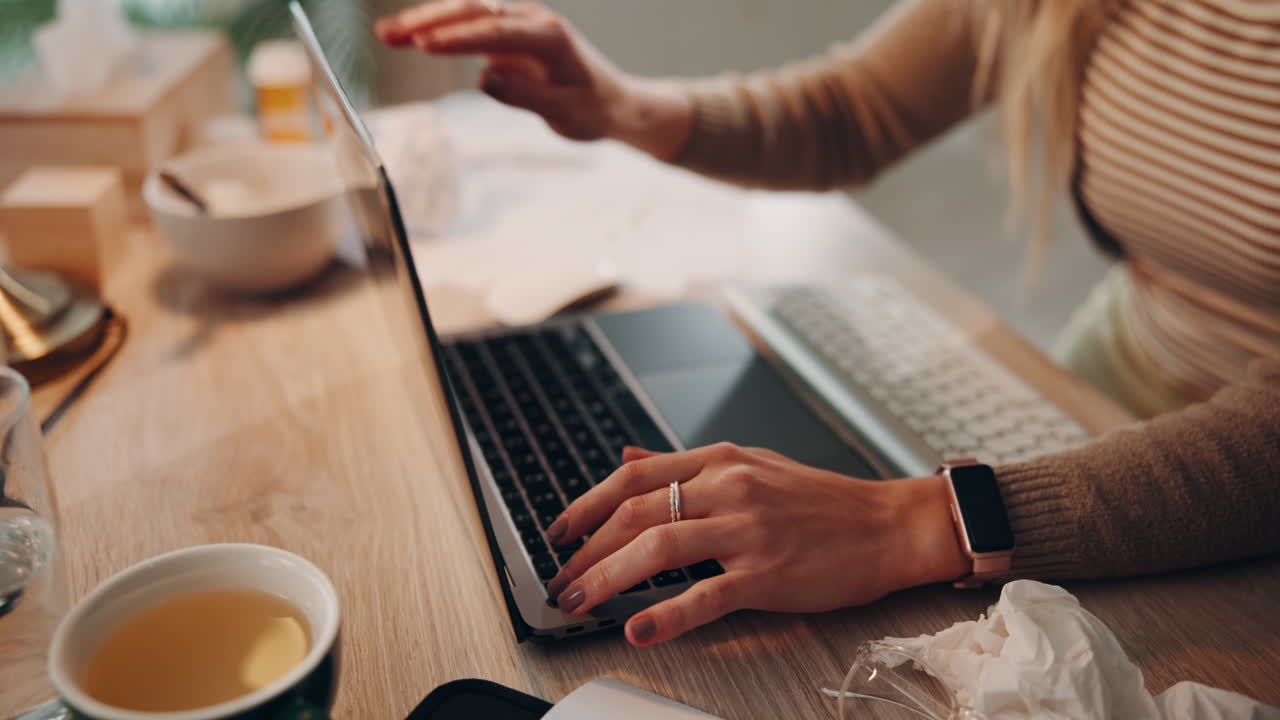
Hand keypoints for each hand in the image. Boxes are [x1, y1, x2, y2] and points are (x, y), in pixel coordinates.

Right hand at [374, 0, 692, 158]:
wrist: (613, 102)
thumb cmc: (592, 110)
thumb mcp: (565, 113)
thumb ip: (526, 96)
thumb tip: (482, 79)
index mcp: (550, 37)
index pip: (496, 30)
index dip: (458, 38)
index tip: (424, 47)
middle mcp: (534, 20)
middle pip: (474, 9)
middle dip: (429, 20)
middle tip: (389, 35)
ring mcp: (519, 23)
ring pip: (466, 12)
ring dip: (425, 20)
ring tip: (385, 35)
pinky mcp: (508, 33)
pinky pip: (468, 25)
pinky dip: (438, 29)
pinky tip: (406, 39)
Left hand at [543, 443, 968, 645]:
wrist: (888, 525)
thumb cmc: (822, 500)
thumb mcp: (751, 463)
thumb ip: (684, 465)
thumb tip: (627, 459)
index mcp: (720, 460)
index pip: (634, 478)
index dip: (585, 505)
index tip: (558, 531)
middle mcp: (728, 487)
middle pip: (636, 513)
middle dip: (586, 549)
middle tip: (560, 579)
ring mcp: (748, 530)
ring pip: (658, 548)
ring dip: (607, 577)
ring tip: (579, 601)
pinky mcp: (768, 573)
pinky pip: (707, 594)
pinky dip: (667, 614)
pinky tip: (639, 628)